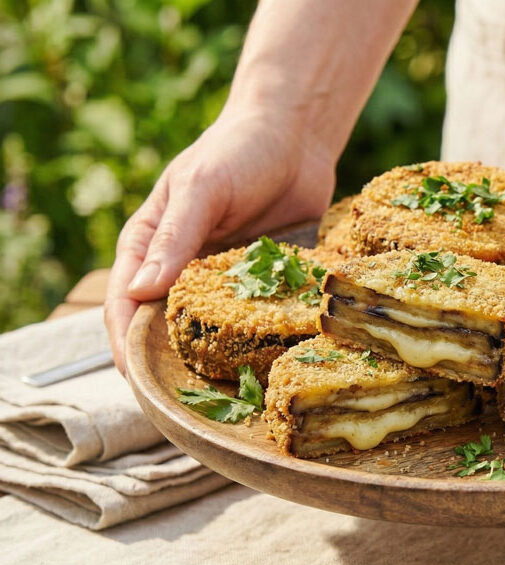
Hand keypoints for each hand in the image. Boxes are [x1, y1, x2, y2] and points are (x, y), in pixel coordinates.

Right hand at [104, 109, 334, 374]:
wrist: (296, 137)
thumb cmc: (237, 152)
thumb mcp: (201, 189)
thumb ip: (174, 238)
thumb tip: (138, 292)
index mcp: (149, 246)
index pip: (123, 304)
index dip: (125, 344)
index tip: (137, 379)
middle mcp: (181, 268)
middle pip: (164, 327)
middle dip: (170, 363)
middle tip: (184, 401)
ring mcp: (223, 279)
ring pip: (210, 330)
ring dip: (214, 358)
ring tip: (224, 395)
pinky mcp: (263, 283)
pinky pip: (256, 319)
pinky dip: (257, 340)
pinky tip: (268, 364)